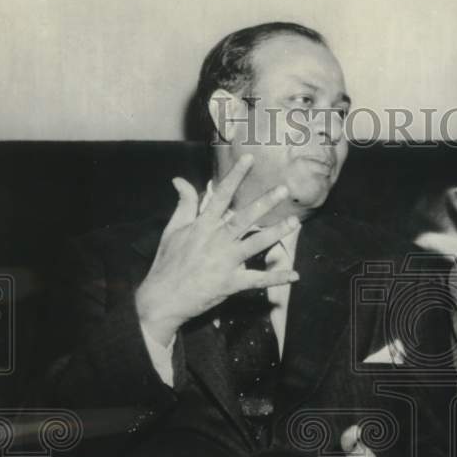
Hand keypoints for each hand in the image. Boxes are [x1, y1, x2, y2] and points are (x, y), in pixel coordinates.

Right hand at [135, 154, 300, 345]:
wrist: (162, 298)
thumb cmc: (167, 262)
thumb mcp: (173, 230)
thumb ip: (184, 204)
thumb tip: (180, 179)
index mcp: (202, 226)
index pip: (221, 195)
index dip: (235, 175)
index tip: (249, 158)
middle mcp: (215, 241)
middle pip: (243, 217)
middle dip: (264, 203)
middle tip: (283, 190)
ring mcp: (224, 262)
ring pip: (254, 244)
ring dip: (276, 233)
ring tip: (294, 223)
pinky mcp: (230, 283)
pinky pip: (257, 280)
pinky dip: (276, 278)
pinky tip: (294, 275)